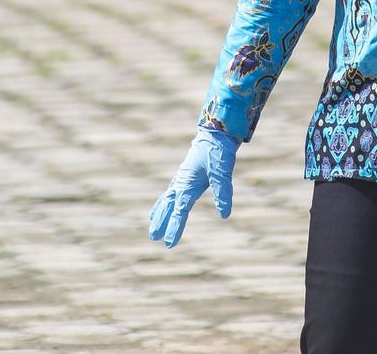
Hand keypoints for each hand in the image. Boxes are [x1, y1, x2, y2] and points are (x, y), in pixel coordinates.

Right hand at [148, 126, 237, 247]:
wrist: (216, 131)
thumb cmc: (218, 151)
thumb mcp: (222, 173)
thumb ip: (223, 193)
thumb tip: (224, 215)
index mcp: (188, 184)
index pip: (180, 211)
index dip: (174, 227)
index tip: (168, 243)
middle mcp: (181, 182)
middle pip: (168, 206)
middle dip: (162, 221)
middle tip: (154, 237)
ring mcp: (182, 177)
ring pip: (167, 198)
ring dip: (160, 211)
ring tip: (152, 223)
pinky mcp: (186, 173)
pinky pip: (171, 190)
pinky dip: (165, 199)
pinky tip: (167, 201)